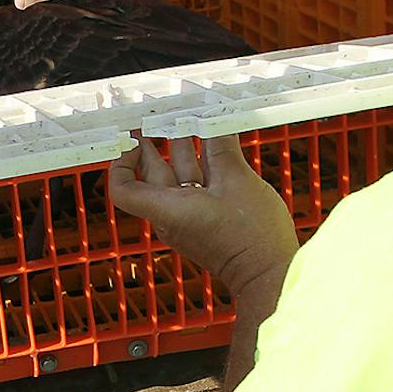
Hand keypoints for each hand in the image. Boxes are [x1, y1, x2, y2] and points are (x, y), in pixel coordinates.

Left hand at [108, 135, 297, 302]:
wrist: (270, 273)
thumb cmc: (252, 237)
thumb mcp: (237, 181)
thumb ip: (222, 149)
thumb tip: (214, 125)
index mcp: (168, 208)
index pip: (123, 188)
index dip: (121, 161)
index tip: (131, 139)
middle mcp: (172, 216)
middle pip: (152, 175)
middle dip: (155, 143)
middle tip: (159, 117)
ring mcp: (189, 219)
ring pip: (177, 178)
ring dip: (182, 150)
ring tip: (190, 121)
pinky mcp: (206, 221)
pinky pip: (195, 187)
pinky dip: (201, 165)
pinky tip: (215, 147)